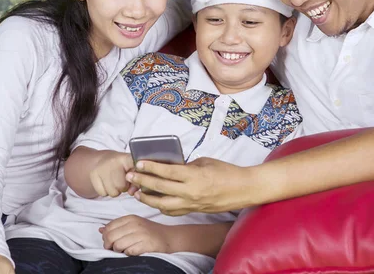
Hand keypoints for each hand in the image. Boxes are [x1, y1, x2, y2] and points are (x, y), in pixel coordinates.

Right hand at [90, 151, 132, 196]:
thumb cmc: (122, 168)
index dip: (135, 177)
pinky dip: (105, 191)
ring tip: (114, 182)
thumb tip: (131, 192)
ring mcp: (101, 167)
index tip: (132, 178)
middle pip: (121, 186)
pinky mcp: (93, 173)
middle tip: (122, 182)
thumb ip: (137, 182)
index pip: (133, 169)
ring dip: (115, 191)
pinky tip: (106, 183)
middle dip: (123, 188)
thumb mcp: (132, 170)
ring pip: (112, 192)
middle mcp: (113, 161)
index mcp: (126, 159)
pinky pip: (102, 193)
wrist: (104, 159)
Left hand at [100, 215, 171, 254]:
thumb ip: (117, 226)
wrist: (169, 237)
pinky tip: (133, 251)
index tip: (110, 242)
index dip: (106, 236)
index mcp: (130, 218)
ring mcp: (141, 234)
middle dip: (109, 245)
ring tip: (125, 250)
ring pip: (118, 245)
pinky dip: (128, 254)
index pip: (109, 227)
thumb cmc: (149, 232)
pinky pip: (128, 252)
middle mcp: (135, 224)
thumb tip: (101, 229)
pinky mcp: (146, 244)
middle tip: (114, 249)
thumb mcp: (134, 225)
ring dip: (119, 251)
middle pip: (111, 236)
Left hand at [126, 157, 253, 214]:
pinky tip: (155, 200)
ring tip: (137, 191)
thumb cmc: (226, 172)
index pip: (167, 172)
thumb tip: (172, 168)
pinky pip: (172, 211)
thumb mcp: (205, 162)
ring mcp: (191, 204)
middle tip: (130, 176)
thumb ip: (187, 166)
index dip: (151, 167)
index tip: (138, 163)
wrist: (243, 189)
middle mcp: (190, 192)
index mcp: (194, 176)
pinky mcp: (194, 211)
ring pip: (162, 204)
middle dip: (142, 181)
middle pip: (160, 188)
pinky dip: (161, 206)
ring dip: (147, 198)